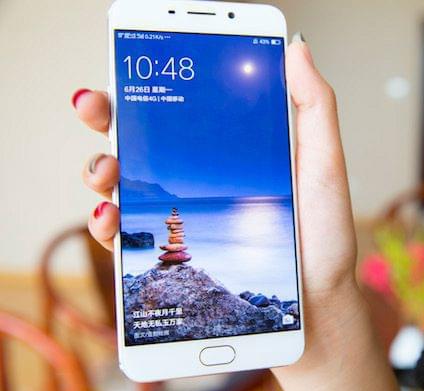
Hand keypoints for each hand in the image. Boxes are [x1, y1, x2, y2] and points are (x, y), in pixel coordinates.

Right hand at [74, 35, 398, 390]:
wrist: (316, 307)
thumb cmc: (323, 239)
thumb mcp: (322, 166)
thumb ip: (312, 107)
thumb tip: (295, 46)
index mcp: (229, 153)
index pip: (183, 111)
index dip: (153, 86)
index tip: (134, 64)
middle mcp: (199, 182)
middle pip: (141, 143)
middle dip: (108, 119)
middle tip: (96, 105)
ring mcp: (182, 221)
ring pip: (123, 187)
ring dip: (100, 171)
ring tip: (107, 169)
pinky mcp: (173, 260)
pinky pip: (127, 240)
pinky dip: (109, 225)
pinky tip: (113, 217)